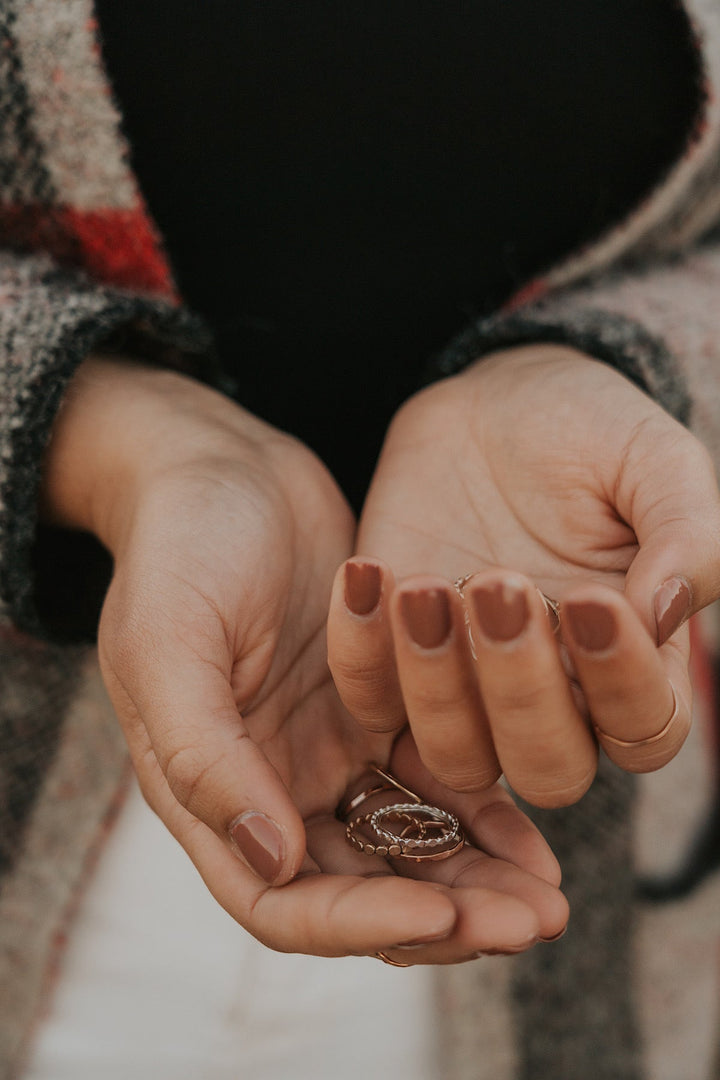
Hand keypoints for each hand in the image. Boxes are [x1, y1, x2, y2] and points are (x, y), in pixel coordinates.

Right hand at [40, 356, 566, 960]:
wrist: (224, 466)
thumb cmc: (180, 545)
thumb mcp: (168, 640)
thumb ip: (203, 753)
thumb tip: (271, 861)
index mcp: (209, 787)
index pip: (280, 898)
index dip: (359, 921)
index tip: (441, 915)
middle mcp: (270, 785)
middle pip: (360, 887)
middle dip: (442, 916)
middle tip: (530, 920)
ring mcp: (326, 749)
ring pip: (406, 844)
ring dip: (475, 879)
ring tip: (548, 896)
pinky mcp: (375, 708)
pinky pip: (434, 777)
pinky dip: (481, 813)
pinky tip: (533, 829)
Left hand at [328, 345, 719, 805]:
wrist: (492, 404)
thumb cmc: (588, 433)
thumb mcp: (655, 461)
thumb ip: (689, 536)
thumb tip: (665, 615)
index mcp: (632, 660)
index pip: (645, 725)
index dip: (622, 683)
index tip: (592, 600)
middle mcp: (553, 691)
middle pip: (548, 767)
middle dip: (522, 692)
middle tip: (499, 586)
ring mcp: (467, 685)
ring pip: (457, 755)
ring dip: (438, 684)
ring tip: (426, 586)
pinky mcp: (391, 658)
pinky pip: (369, 699)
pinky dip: (360, 652)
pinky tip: (369, 572)